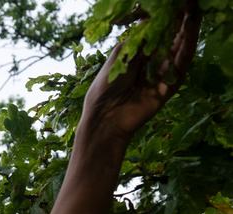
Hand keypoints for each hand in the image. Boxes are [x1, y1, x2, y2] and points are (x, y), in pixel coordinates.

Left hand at [80, 1, 200, 141]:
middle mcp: (151, 63)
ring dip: (187, 29)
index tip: (175, 3)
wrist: (105, 116)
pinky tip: (191, 29)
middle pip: (170, 39)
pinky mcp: (170, 86)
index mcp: (136, 55)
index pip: (155, 33)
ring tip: (193, 10)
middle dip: (179, 21)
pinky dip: (188, 46)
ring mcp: (162, 74)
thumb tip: (152, 18)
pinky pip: (181, 64)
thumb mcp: (121, 56)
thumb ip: (138, 39)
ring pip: (179, 49)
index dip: (164, 18)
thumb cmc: (106, 86)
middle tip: (189, 2)